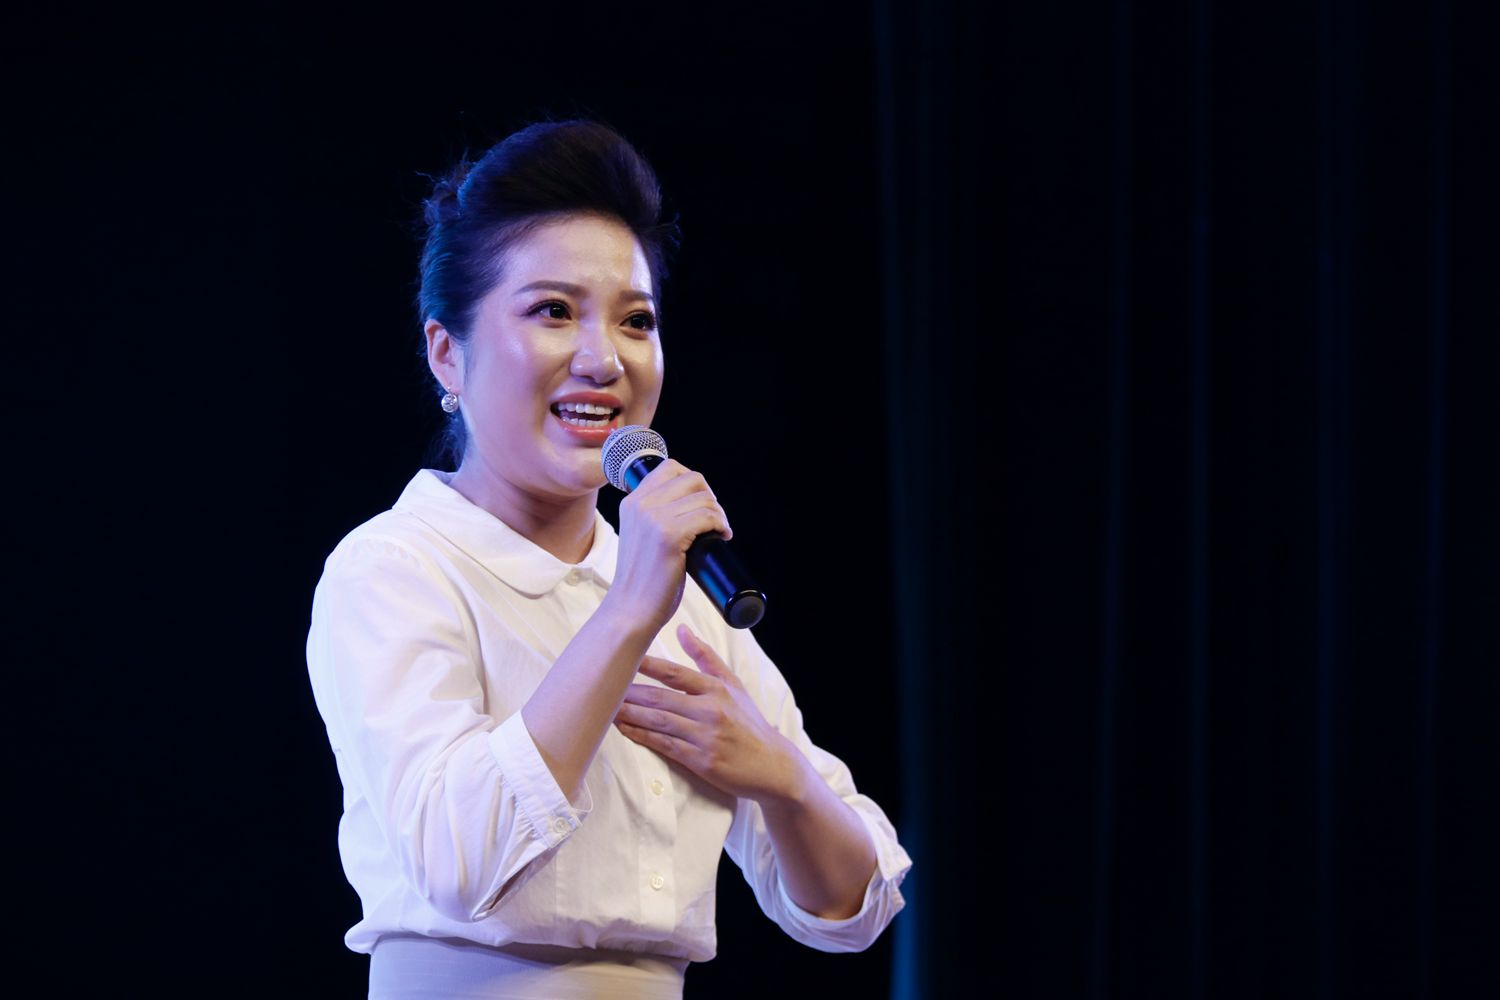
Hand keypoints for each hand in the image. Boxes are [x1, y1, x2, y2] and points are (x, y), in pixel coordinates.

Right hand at [607, 461, 731, 630]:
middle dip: (710, 497)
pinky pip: (708, 517)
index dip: (693, 483)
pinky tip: (722, 536)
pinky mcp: (669, 536)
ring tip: (719, 531)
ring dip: (719, 514)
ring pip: (703, 498)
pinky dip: (721, 525)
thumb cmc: (642, 580)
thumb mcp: (641, 536)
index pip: (670, 468)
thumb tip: (692, 504)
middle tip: (714, 520)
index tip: (701, 504)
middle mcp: (640, 504)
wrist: (631, 610)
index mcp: (632, 502)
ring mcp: (654, 519)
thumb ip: (655, 516)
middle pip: (692, 478)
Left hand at [614, 623, 802, 803]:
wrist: (771, 765)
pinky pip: (664, 745)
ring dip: (630, 714)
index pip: (675, 673)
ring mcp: (705, 737)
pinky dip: (642, 736)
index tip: (623, 658)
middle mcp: (711, 710)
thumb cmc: (749, 723)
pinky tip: (624, 730)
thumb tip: (682, 628)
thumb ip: (706, 657)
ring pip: (659, 722)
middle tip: (603, 686)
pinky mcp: (701, 761)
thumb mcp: (733, 685)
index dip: (647, 665)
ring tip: (605, 708)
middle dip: (629, 693)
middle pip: (661, 698)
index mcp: (717, 689)